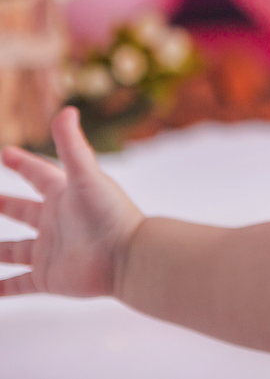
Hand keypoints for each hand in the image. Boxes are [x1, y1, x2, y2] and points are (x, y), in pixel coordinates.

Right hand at [0, 107, 144, 297]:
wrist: (128, 258)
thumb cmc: (111, 214)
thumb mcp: (87, 176)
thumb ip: (73, 146)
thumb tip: (66, 110)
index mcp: (64, 195)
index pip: (38, 174)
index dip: (21, 163)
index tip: (5, 153)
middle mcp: (55, 222)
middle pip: (21, 211)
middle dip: (3, 205)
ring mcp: (50, 250)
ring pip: (13, 250)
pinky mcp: (48, 277)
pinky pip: (20, 284)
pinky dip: (5, 288)